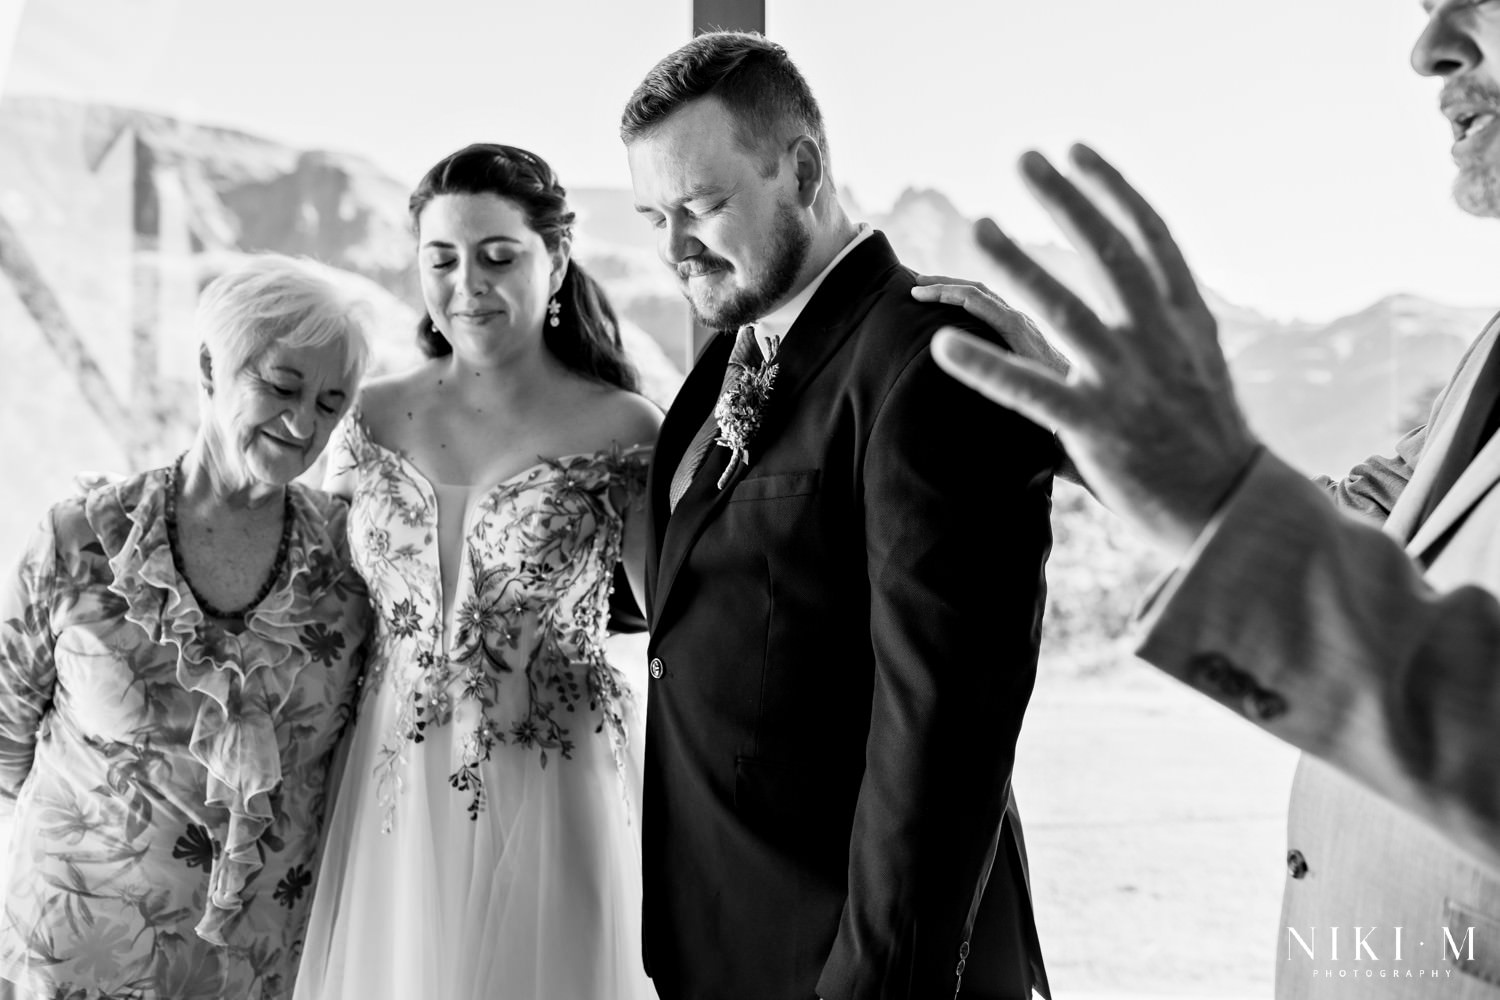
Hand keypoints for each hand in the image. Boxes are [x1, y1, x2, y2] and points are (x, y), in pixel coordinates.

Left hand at [930, 143, 1260, 558]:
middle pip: (1108, 255)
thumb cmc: (1210, 441)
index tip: (1079, 150)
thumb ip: (1167, 324)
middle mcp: (1158, 341)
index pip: (1150, 238)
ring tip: (980, 225)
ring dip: (1018, 264)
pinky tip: (941, 346)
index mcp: (1186, 321)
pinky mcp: (1095, 428)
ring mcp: (1126, 383)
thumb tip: (1146, 280)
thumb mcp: (1201, 366)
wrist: (1232, 511)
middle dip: (1066, 201)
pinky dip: (982, 366)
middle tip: (1025, 159)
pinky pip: (1026, 390)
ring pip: (1064, 309)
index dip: (1113, 189)